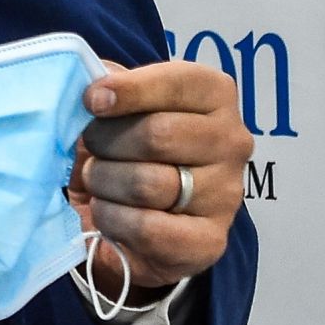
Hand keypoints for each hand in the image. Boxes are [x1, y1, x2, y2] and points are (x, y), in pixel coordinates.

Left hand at [67, 60, 252, 302]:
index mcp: (215, 95)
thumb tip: (97, 85)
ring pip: (148, 184)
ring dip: (104, 182)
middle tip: (92, 150)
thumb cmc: (127, 146)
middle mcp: (231, 142)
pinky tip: (108, 212)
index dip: (128, 90)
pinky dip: (113, 219)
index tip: (92, 101)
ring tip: (99, 181)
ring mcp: (226, 194)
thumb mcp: (120, 106)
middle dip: (105, 143)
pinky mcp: (210, 241)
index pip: (178, 82)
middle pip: (157, 135)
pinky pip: (149, 228)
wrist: (136, 216)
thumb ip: (111, 86)